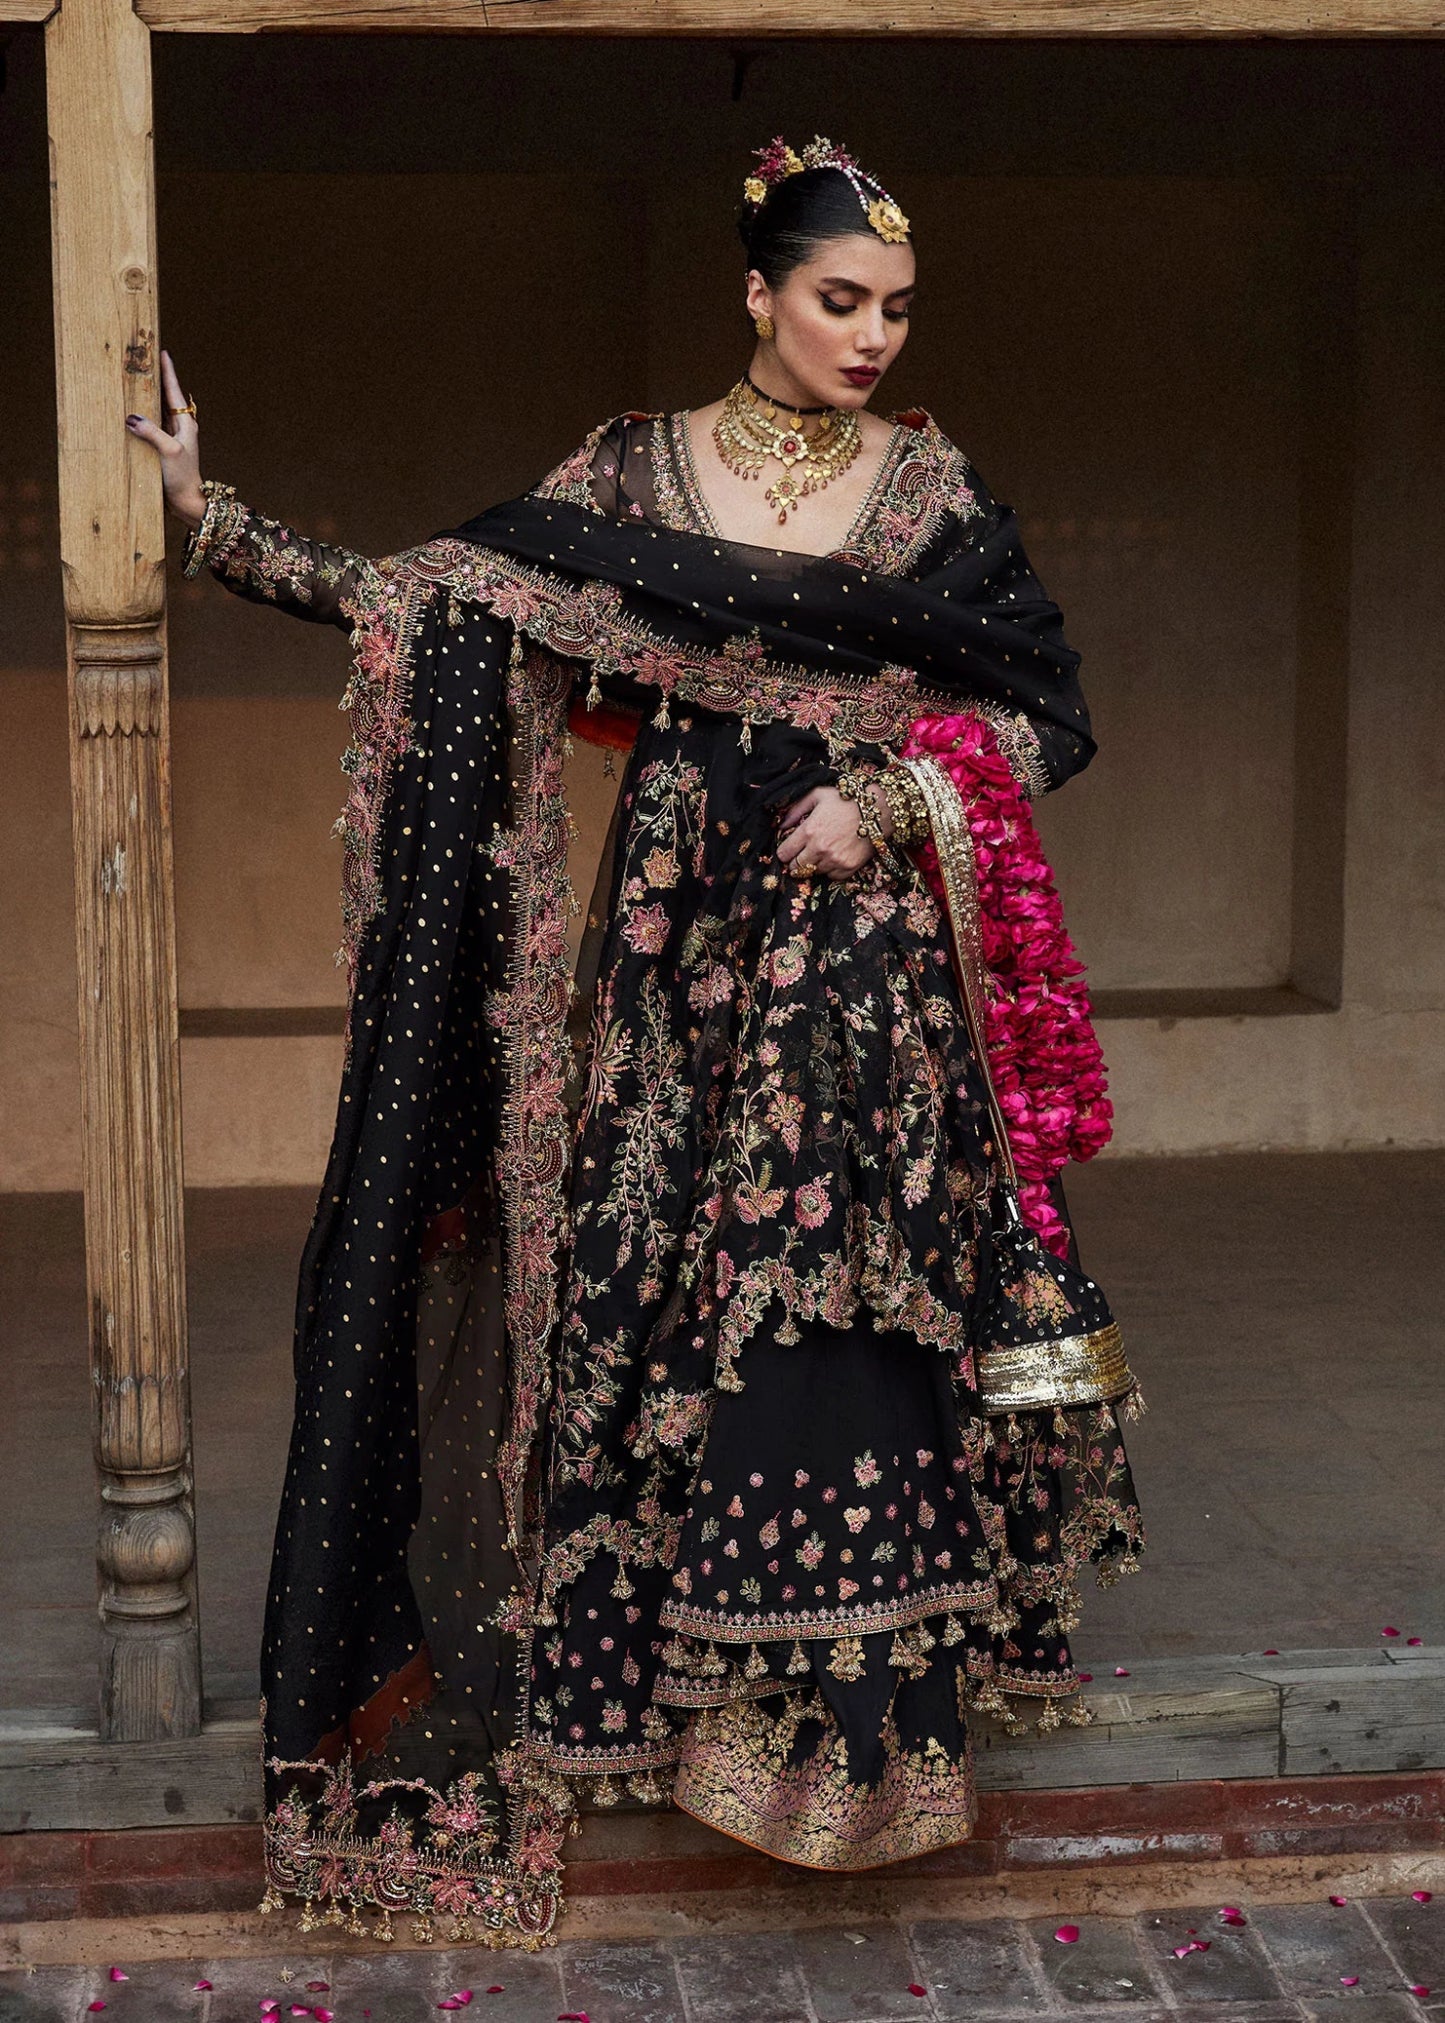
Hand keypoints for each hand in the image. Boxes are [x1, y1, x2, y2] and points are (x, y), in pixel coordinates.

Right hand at [125, 350, 204, 528]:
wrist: (187, 502)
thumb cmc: (183, 478)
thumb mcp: (169, 452)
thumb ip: (152, 433)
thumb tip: (131, 417)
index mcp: (185, 423)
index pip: (174, 390)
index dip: (168, 371)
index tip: (163, 352)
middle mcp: (178, 427)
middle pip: (164, 397)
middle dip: (154, 379)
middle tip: (143, 360)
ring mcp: (170, 437)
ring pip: (156, 411)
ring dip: (145, 398)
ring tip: (133, 380)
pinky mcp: (161, 448)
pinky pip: (149, 426)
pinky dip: (140, 417)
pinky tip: (129, 411)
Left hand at [776, 782, 888, 880]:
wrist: (878, 810)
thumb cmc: (847, 800)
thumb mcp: (818, 795)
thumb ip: (796, 810)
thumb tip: (782, 826)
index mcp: (809, 831)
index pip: (784, 854)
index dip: (784, 853)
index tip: (788, 850)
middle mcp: (820, 848)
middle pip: (796, 868)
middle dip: (796, 862)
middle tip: (801, 855)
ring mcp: (835, 860)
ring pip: (814, 872)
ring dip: (814, 865)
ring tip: (822, 852)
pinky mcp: (848, 868)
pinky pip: (832, 876)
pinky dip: (830, 870)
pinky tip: (834, 857)